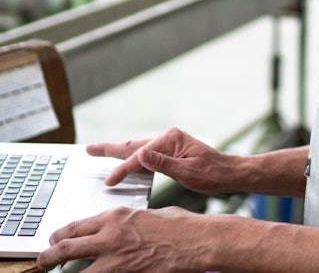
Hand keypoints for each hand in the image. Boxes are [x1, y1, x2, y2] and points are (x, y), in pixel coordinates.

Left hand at [36, 206, 207, 272]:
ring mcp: (116, 259)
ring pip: (77, 271)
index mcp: (115, 216)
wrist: (197, 241)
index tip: (54, 242)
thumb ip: (125, 223)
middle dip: (49, 256)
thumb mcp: (146, 215)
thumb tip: (115, 229)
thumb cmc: (179, 226)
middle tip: (42, 262)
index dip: (60, 236)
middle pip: (67, 247)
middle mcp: (110, 236)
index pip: (75, 227)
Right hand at [89, 127, 235, 193]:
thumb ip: (163, 164)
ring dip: (119, 153)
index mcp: (171, 139)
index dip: (123, 170)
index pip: (140, 156)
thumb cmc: (213, 174)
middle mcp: (168, 138)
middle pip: (133, 145)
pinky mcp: (170, 152)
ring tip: (99, 152)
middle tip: (89, 150)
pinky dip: (132, 159)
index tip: (109, 181)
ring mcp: (169, 144)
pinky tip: (125, 164)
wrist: (230, 174)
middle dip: (110, 149)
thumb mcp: (188, 172)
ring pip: (138, 149)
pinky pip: (146, 155)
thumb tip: (141, 154)